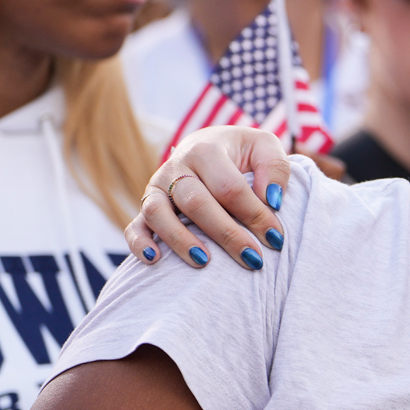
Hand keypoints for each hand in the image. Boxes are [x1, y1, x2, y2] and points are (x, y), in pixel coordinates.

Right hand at [127, 126, 293, 268]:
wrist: (208, 147)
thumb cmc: (242, 153)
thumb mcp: (265, 147)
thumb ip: (275, 168)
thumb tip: (272, 201)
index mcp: (206, 150)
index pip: (230, 187)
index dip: (254, 215)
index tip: (276, 238)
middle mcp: (176, 167)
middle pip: (196, 203)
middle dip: (227, 234)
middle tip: (253, 259)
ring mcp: (157, 187)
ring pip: (158, 213)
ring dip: (180, 240)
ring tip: (204, 262)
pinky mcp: (147, 206)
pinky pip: (133, 226)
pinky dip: (140, 243)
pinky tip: (155, 260)